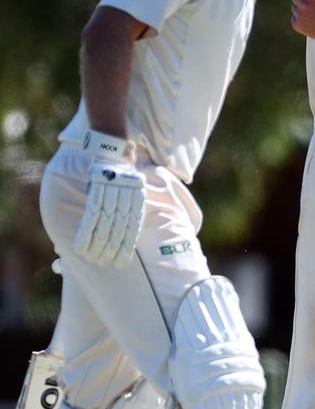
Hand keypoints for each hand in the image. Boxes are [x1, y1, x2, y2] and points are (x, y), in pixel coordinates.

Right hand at [74, 131, 144, 267]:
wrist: (112, 144)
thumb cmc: (121, 167)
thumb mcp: (134, 184)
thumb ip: (131, 204)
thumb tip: (129, 228)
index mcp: (137, 196)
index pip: (132, 227)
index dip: (126, 246)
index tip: (121, 262)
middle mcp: (126, 196)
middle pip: (119, 229)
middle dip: (112, 249)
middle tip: (106, 264)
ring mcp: (112, 193)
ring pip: (105, 225)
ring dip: (98, 244)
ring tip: (93, 258)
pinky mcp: (97, 188)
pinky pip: (91, 214)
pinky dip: (86, 231)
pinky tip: (81, 244)